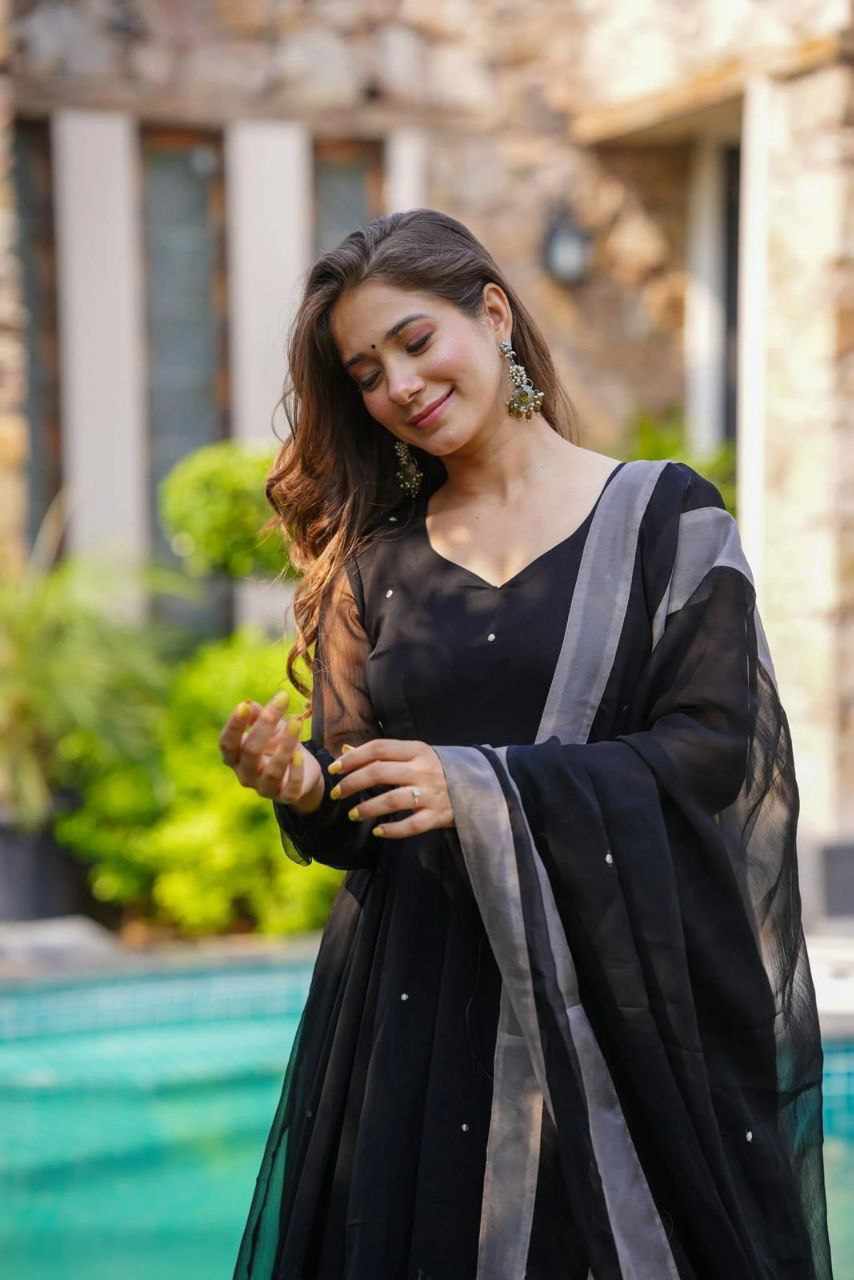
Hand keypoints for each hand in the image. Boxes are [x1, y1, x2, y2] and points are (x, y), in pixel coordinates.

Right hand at [218, 691, 322, 812]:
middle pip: (250, 752)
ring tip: (296, 722)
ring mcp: (264, 788)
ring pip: (272, 771)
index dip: (234, 726)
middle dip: (265, 725)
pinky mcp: (286, 797)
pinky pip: (290, 788)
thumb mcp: (268, 727)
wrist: (301, 769)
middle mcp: (245, 775)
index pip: (227, 743)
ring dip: (284, 746)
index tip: (243, 705)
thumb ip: (257, 715)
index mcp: (234, 757)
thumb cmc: (277, 744)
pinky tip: (300, 754)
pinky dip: (296, 772)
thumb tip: (249, 705)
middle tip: (281, 701)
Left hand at [326, 738, 454, 838]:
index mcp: (417, 750)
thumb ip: (383, 753)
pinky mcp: (438, 816)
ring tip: (353, 815)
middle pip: (379, 772)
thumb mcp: (416, 755)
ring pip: (391, 799)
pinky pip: (411, 825)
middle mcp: (423, 769)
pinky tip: (379, 832)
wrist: (483, 786)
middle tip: (336, 793)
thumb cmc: (440, 769)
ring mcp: (431, 793)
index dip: (352, 758)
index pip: (378, 748)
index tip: (334, 769)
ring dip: (368, 808)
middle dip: (352, 783)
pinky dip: (392, 830)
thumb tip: (345, 750)